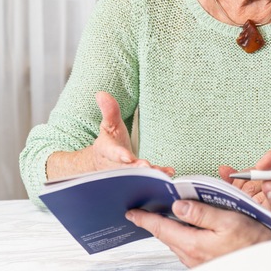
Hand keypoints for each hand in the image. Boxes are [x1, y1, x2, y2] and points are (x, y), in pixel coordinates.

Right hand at [46, 92, 173, 180]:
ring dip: (149, 174)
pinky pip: (148, 177)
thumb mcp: (109, 125)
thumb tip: (102, 94)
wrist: (104, 163)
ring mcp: (127, 172)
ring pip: (136, 176)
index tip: (126, 157)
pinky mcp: (138, 176)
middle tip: (146, 166)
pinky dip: (158, 174)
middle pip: (125, 168)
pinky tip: (169, 172)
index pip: (111, 152)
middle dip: (135, 168)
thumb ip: (109, 111)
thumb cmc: (110, 141)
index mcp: (107, 150)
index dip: (119, 155)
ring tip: (161, 172)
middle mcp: (116, 165)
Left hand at [126, 199, 270, 267]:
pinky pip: (187, 248)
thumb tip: (178, 206)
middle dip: (154, 223)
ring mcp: (198, 263)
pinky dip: (181, 237)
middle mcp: (192, 256)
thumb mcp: (229, 221)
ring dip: (168, 230)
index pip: (161, 228)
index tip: (131, 212)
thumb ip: (202, 213)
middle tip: (143, 210)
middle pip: (166, 236)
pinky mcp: (206, 265)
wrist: (268, 270)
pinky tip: (187, 230)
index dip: (145, 219)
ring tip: (162, 217)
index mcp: (194, 243)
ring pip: (176, 243)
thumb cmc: (253, 244)